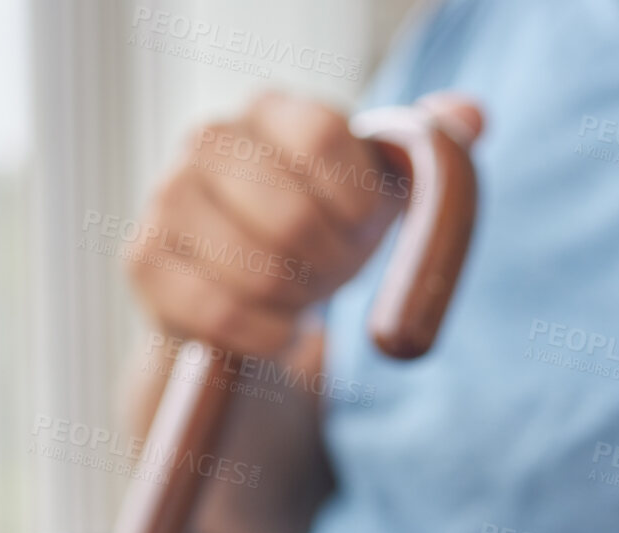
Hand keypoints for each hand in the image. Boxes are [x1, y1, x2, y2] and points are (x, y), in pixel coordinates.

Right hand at [126, 90, 481, 356]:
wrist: (254, 297)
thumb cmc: (327, 234)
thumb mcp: (382, 195)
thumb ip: (429, 154)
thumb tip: (474, 117)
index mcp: (278, 110)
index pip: (327, 137)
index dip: (361, 203)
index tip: (368, 230)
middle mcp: (211, 138)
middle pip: (291, 215)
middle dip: (330, 265)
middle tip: (332, 275)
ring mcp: (167, 195)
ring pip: (258, 270)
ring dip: (298, 303)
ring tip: (300, 296)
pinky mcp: (144, 259)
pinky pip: (221, 314)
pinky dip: (266, 336)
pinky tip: (274, 328)